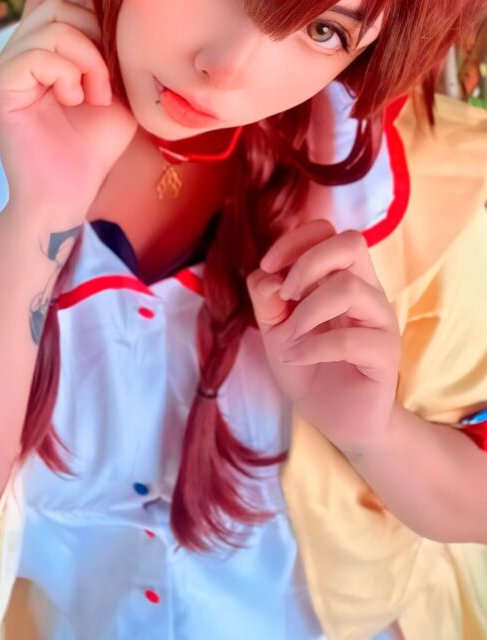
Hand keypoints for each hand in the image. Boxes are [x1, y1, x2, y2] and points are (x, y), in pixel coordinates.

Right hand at [0, 0, 137, 220]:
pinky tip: (76, 100)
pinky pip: (35, 55)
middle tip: (109, 79)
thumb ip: (111, 48)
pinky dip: (68, 73)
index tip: (117, 59)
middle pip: (55, 3)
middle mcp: (11, 55)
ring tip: (96, 94)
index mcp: (35, 51)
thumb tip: (121, 12)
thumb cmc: (92, 146)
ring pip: (50, 25)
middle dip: (96, 33)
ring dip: (88, 58)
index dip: (95, 16)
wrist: (68, 196)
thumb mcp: (115, 86)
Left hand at [246, 220, 400, 455]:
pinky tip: (297, 358)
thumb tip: (268, 275)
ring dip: (307, 311)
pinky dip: (313, 347)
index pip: (327, 231)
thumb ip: (266, 297)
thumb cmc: (309, 366)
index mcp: (341, 276)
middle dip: (308, 261)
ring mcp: (380, 320)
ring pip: (350, 288)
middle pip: (351, 242)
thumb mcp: (274, 328)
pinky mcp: (385, 353)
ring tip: (290, 336)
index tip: (268, 267)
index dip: (294, 240)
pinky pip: (352, 339)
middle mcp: (366, 290)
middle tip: (287, 296)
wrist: (335, 420)